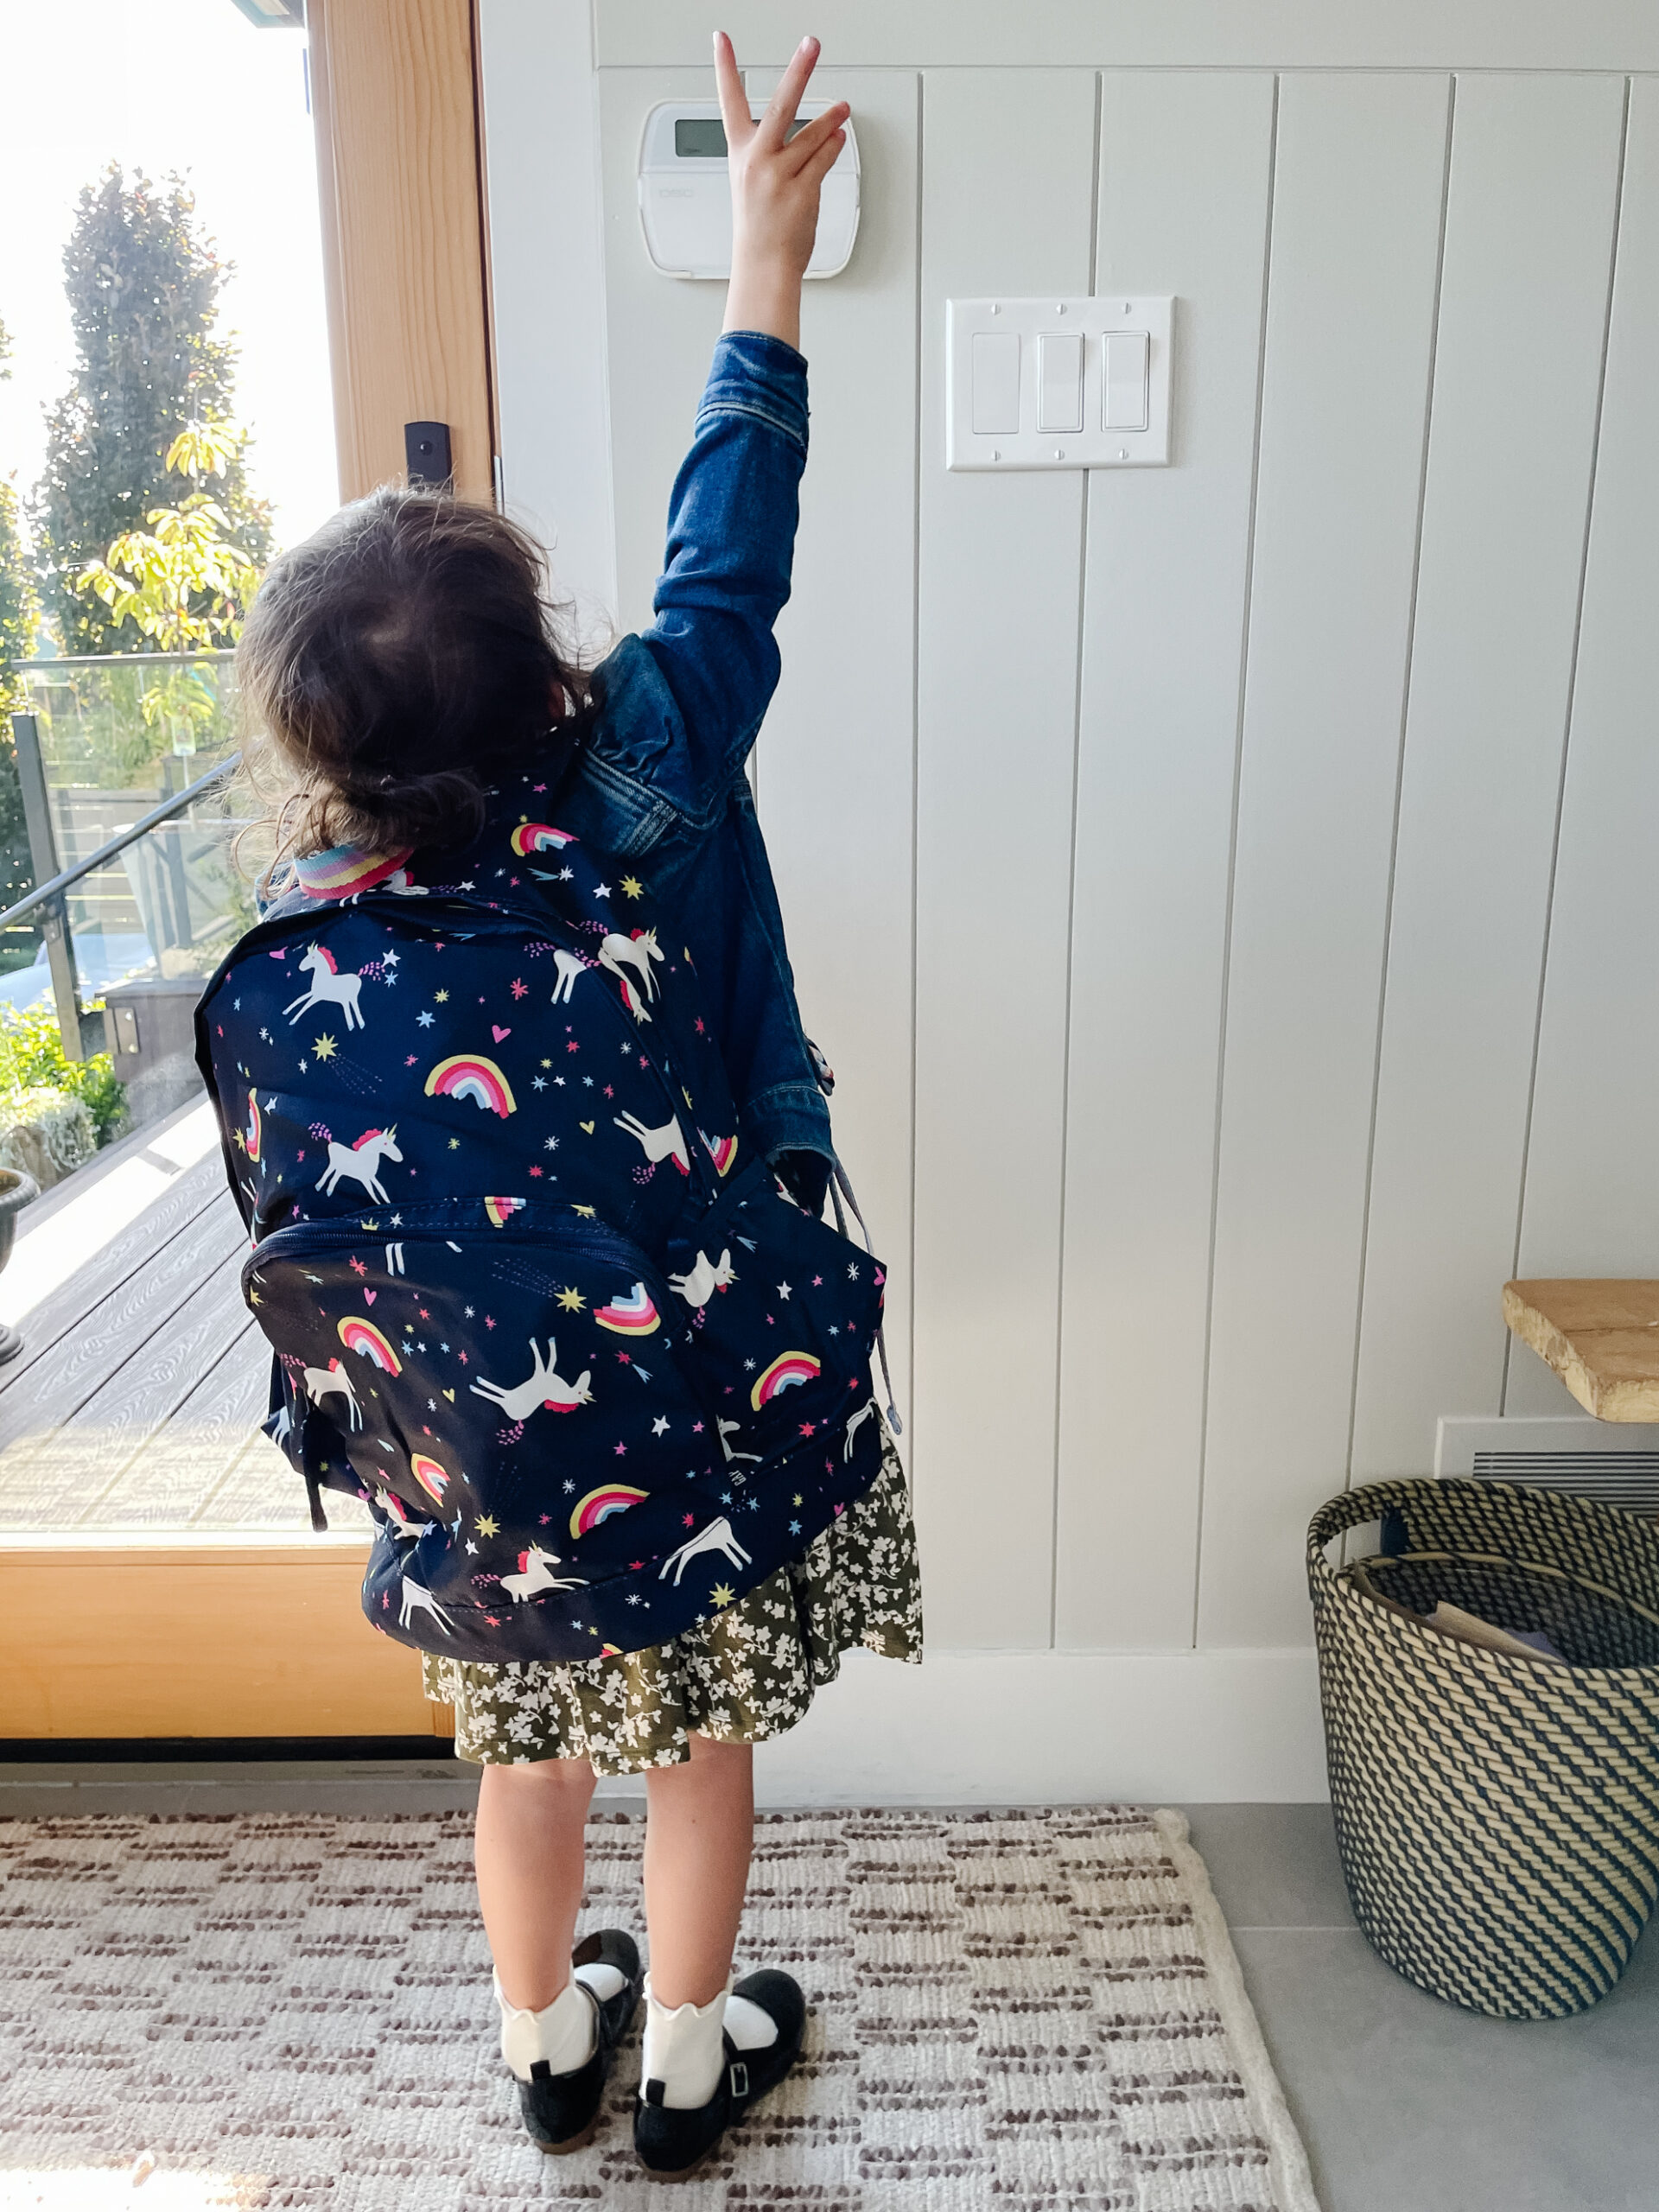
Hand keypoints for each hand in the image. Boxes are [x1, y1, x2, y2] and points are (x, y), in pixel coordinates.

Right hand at [714, 30, 848, 350]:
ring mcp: (779, 175)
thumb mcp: (752, 185)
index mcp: (739, 155)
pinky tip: (839, 138)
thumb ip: (778, 154)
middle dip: (798, 71)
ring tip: (842, 110)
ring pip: (812, 134)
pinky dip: (834, 146)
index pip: (728, 102)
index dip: (725, 69)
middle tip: (811, 44)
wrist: (763, 267)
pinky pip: (825, 158)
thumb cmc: (759, 231)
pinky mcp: (802, 190)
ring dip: (831, 119)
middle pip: (780, 105)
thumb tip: (823, 133)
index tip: (722, 40)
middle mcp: (757, 160)